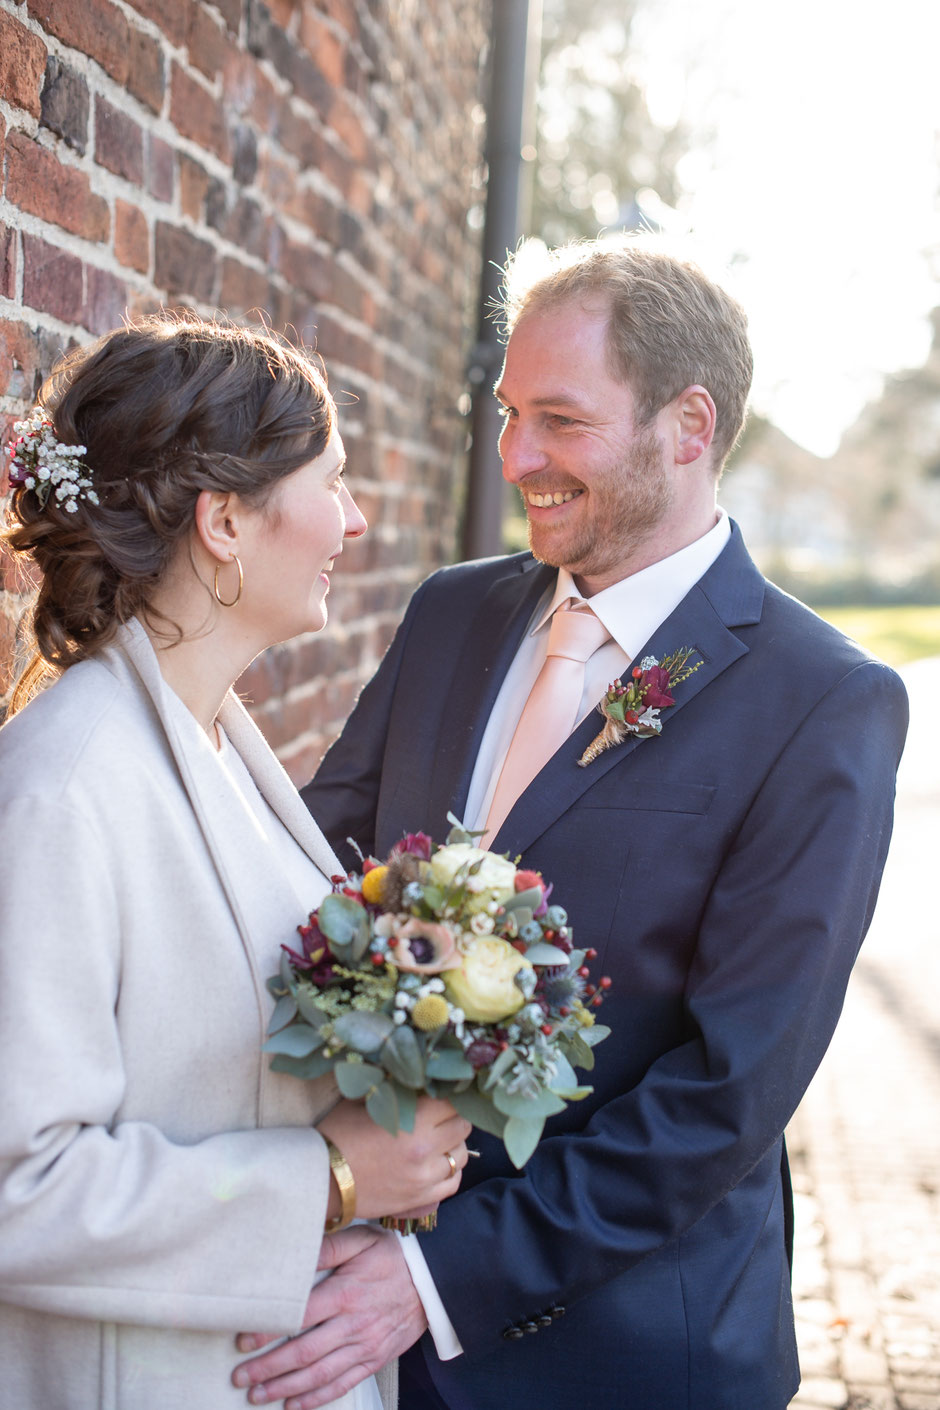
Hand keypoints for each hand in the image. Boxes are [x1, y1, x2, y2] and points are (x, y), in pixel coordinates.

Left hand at [232, 1225, 426, 1408]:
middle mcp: (354, 1324)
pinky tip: (295, 1404)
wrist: (434, 1280)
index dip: (269, 1330)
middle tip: (241, 1377)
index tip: (243, 1340)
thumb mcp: (362, 1240)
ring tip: (259, 1395)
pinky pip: (343, 1384)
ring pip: (320, 1374)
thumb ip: (328, 1248)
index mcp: (346, 1293)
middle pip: (304, 1353)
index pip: (299, 1316)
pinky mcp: (374, 1359)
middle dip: (268, 1368)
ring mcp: (365, 1346)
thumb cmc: (393, 1257)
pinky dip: (317, 1398)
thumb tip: (297, 1253)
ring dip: (286, 1388)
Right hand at [318, 1095, 470, 1220]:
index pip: (451, 1101)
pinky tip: (435, 1164)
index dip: (447, 1095)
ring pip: (462, 1155)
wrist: (320, 1179)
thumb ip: (395, 1089)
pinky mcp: (421, 1199)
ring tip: (437, 1140)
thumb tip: (415, 1076)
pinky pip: (453, 1182)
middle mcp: (425, 1149)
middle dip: (452, 1117)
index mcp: (414, 1121)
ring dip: (453, 1145)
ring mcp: (425, 1178)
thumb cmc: (338, 1134)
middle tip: (438, 1116)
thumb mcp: (364, 1101)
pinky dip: (450, 1171)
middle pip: (462, 1126)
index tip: (438, 1094)